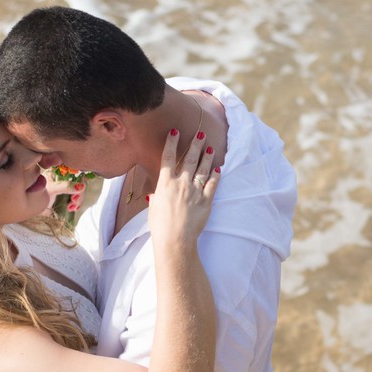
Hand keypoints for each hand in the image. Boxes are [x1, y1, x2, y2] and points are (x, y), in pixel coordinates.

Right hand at [148, 128, 218, 247]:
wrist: (175, 240)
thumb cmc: (160, 227)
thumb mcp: (153, 209)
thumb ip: (156, 198)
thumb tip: (155, 195)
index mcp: (165, 184)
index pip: (168, 158)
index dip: (172, 143)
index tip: (175, 132)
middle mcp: (181, 183)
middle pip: (189, 159)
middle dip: (195, 144)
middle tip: (201, 133)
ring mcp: (195, 191)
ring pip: (203, 169)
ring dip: (207, 157)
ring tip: (210, 147)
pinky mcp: (206, 201)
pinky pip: (212, 184)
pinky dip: (215, 175)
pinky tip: (218, 168)